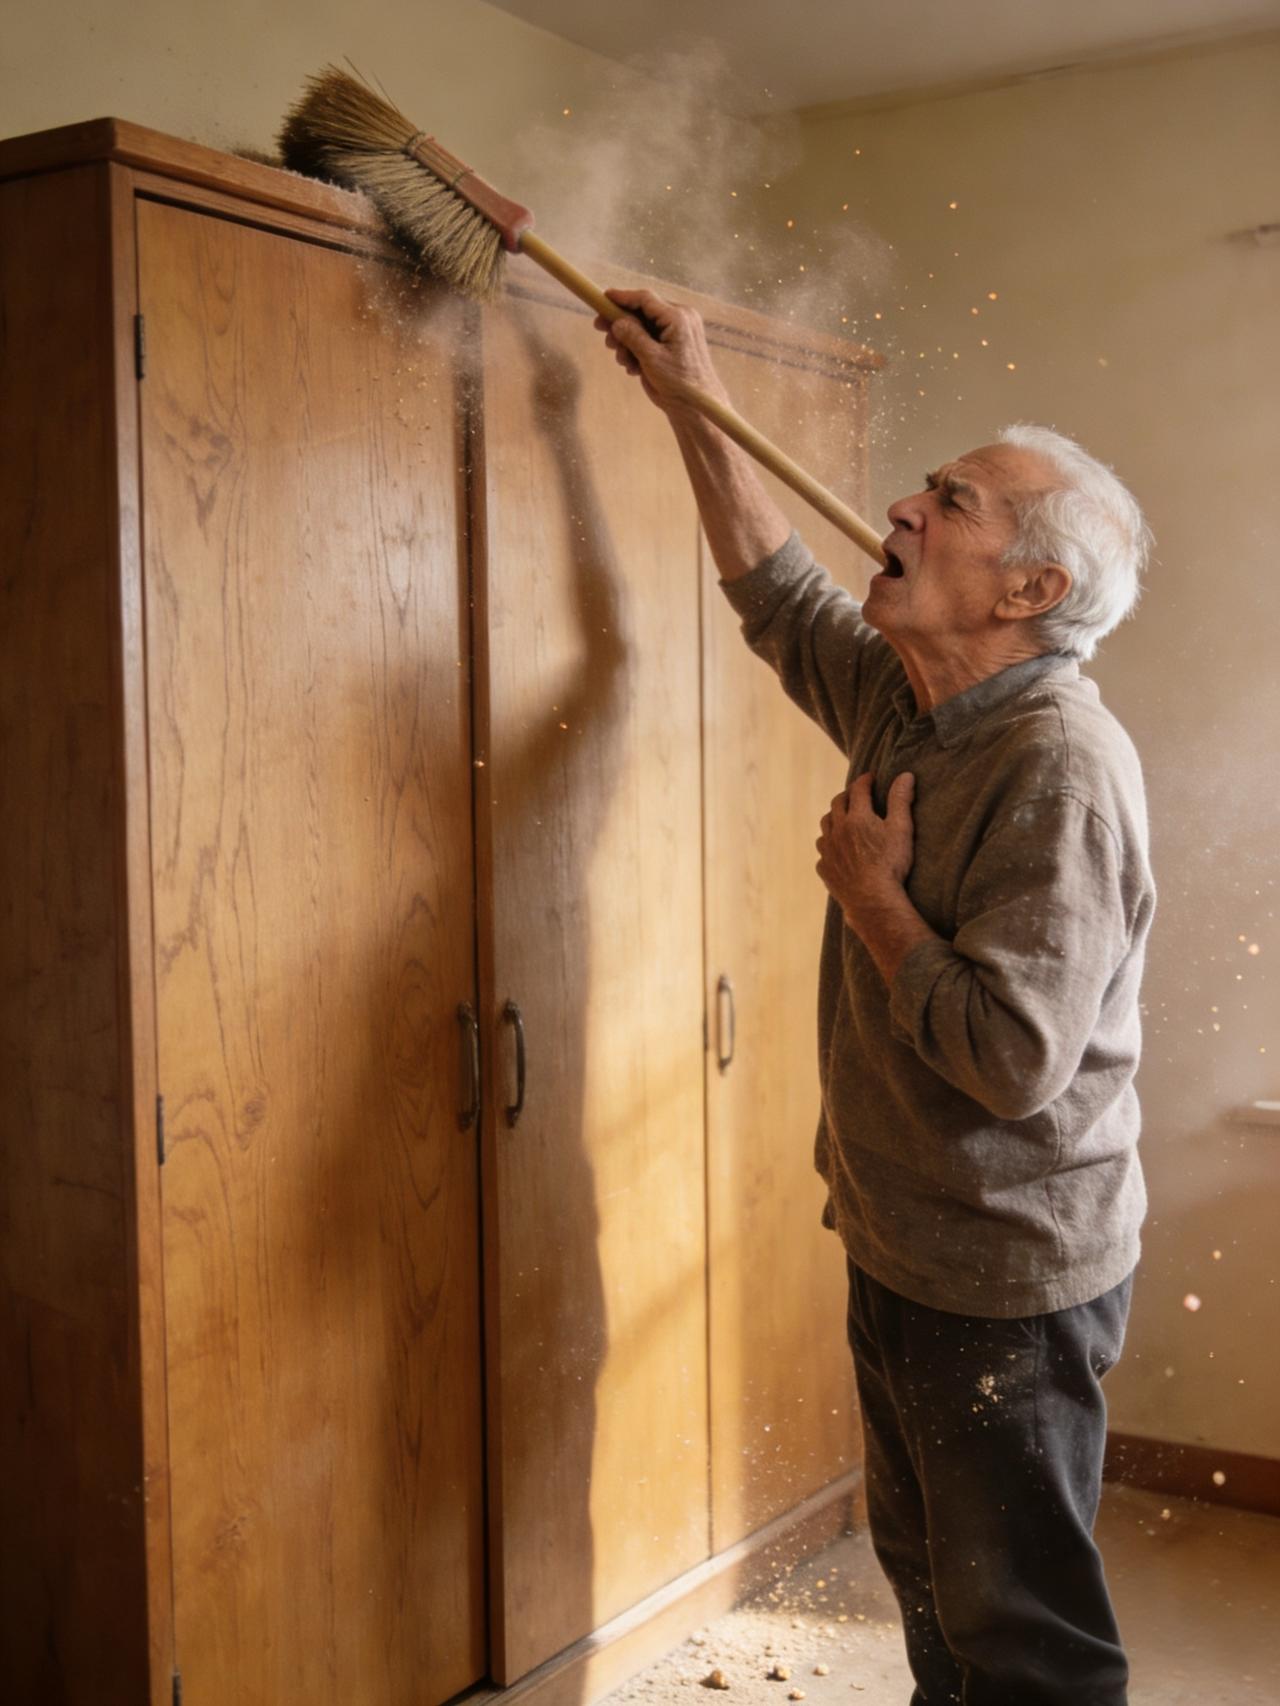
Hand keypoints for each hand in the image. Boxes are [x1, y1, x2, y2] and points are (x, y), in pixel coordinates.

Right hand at [592, 288, 728, 414]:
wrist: (696, 407)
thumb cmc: (680, 383)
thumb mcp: (652, 358)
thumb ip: (633, 336)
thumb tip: (617, 321)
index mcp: (677, 318)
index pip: (645, 299)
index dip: (622, 297)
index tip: (603, 298)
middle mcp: (678, 319)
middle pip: (642, 312)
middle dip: (621, 323)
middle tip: (601, 331)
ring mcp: (676, 332)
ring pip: (642, 327)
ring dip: (627, 341)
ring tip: (622, 359)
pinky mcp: (672, 345)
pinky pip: (649, 339)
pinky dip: (637, 350)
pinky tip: (633, 368)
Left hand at [816, 772, 915, 924]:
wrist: (872, 900)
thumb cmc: (890, 864)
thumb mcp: (901, 829)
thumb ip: (901, 801)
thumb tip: (905, 775)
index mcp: (857, 817)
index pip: (858, 790)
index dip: (865, 781)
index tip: (870, 777)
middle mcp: (837, 830)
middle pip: (837, 804)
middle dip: (847, 796)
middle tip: (856, 795)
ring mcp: (828, 850)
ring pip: (825, 826)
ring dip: (833, 819)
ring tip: (842, 820)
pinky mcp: (825, 868)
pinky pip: (823, 851)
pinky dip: (829, 845)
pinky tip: (836, 850)